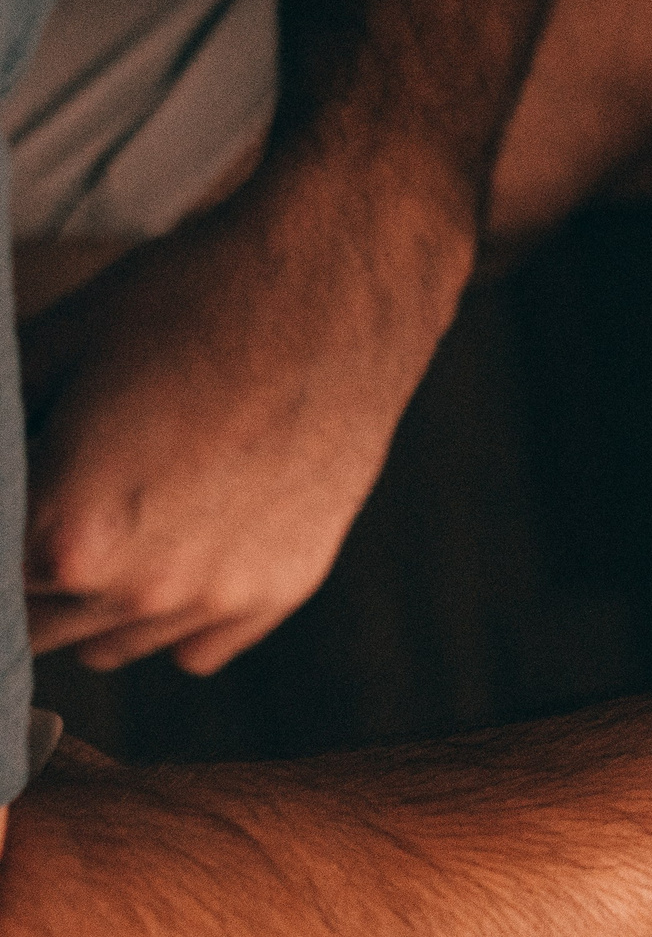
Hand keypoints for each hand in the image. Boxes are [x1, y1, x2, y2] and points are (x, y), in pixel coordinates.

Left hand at [20, 160, 472, 674]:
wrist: (335, 289)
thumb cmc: (189, 303)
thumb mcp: (47, 351)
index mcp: (67, 534)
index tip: (18, 499)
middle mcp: (144, 587)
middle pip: (35, 629)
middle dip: (30, 570)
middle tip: (61, 493)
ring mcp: (222, 595)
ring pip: (109, 646)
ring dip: (94, 600)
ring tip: (117, 515)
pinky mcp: (284, 588)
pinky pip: (193, 647)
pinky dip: (173, 610)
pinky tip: (179, 538)